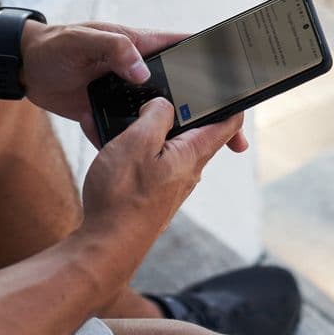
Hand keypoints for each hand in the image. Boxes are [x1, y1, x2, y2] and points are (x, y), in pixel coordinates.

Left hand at [19, 21, 248, 152]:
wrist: (24, 67)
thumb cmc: (54, 45)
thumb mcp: (83, 41)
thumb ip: (114, 50)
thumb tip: (145, 73)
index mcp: (140, 46)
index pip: (188, 51)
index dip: (217, 66)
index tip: (240, 87)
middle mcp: (139, 71)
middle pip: (185, 92)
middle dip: (210, 113)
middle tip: (234, 139)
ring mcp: (127, 94)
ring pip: (163, 117)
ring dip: (180, 136)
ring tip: (204, 158)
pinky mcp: (110, 113)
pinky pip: (133, 133)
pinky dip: (143, 148)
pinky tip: (156, 169)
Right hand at [79, 97, 245, 247]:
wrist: (105, 246)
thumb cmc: (122, 196)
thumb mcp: (138, 141)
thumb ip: (156, 115)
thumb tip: (163, 104)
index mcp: (192, 153)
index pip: (228, 123)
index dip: (230, 102)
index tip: (226, 88)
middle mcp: (186, 171)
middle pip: (191, 131)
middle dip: (171, 111)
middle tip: (149, 97)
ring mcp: (168, 184)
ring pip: (160, 145)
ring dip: (139, 128)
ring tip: (111, 117)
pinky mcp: (149, 195)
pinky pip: (143, 161)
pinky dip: (127, 147)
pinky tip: (103, 142)